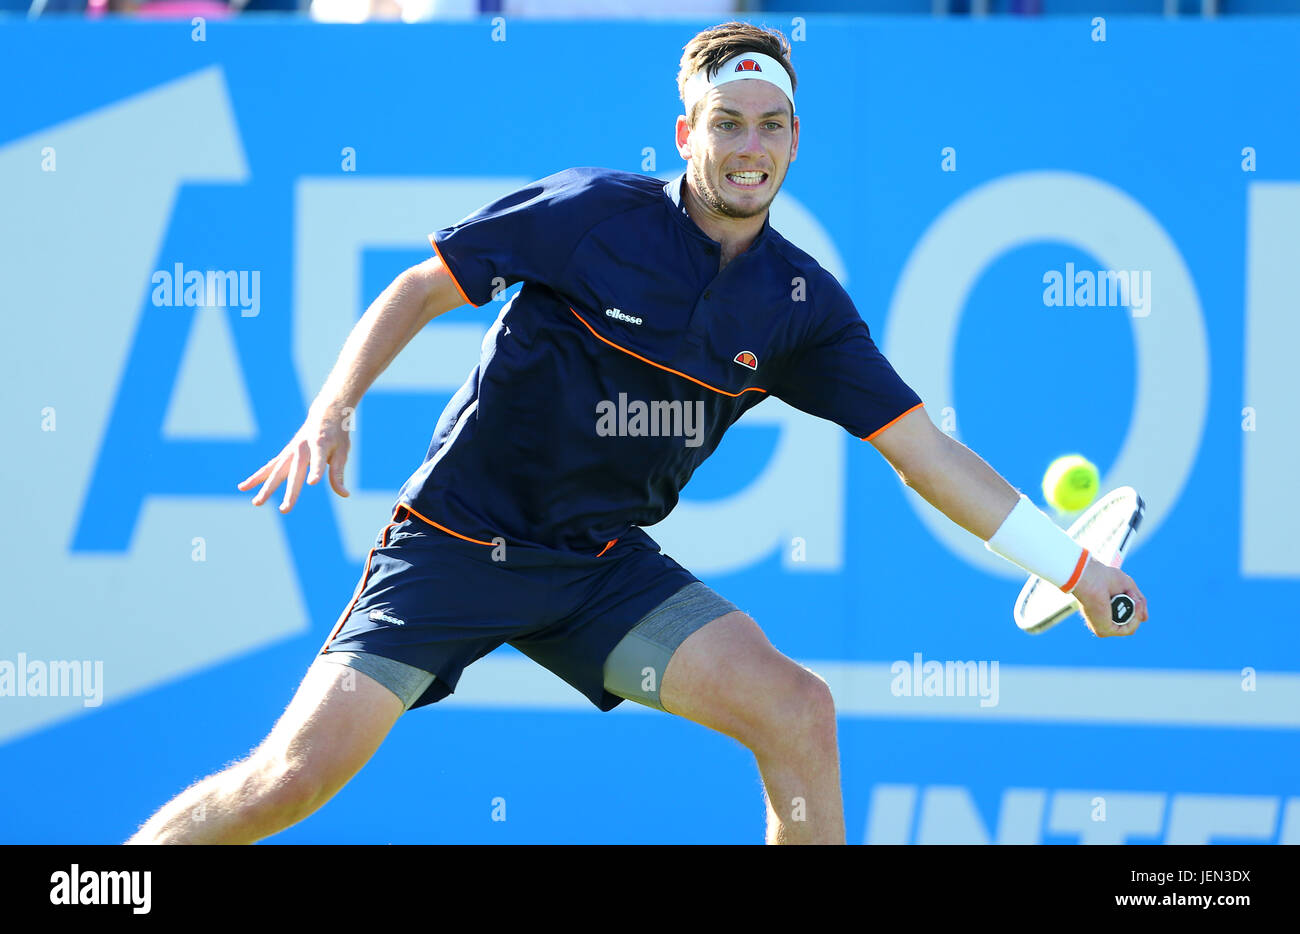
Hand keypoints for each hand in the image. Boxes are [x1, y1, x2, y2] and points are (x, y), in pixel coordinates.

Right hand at [237, 401, 351, 512]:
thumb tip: (344, 494)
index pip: (318, 460)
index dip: (316, 470)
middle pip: (294, 473)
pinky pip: (268, 467)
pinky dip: (256, 477)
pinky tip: (243, 487)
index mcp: (320, 444)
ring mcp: (290, 451)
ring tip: (256, 503)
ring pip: (276, 472)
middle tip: (285, 510)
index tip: (313, 482)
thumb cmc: (336, 436)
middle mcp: (302, 448)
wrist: (323, 415)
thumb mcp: (342, 452)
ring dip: (266, 488)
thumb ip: (338, 473)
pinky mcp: (283, 454)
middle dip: (290, 492)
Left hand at [1071, 557, 1147, 636]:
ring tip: (1129, 596)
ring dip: (1136, 611)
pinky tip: (1133, 605)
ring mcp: (1103, 627)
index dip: (1135, 606)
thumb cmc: (1105, 578)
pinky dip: (1135, 618)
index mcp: (1104, 610)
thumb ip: (1139, 603)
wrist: (1093, 578)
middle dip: (1136, 607)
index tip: (1131, 594)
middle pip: (1130, 621)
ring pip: (1131, 626)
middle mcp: (1102, 620)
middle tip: (1129, 593)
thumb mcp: (1129, 588)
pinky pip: (1128, 630)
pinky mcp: (1103, 631)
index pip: (1126, 616)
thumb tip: (1145, 619)